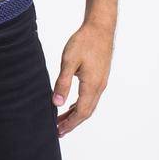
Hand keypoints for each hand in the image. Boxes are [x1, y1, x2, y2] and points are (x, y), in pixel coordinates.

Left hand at [52, 20, 114, 135]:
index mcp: (92, 85)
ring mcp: (101, 82)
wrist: (100, 27)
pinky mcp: (100, 77)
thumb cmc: (84, 42)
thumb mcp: (69, 61)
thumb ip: (62, 83)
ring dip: (76, 115)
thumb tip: (56, 103)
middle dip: (72, 123)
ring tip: (62, 121)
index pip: (81, 112)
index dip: (70, 124)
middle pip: (86, 112)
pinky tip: (72, 105)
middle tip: (58, 131)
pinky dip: (80, 105)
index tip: (59, 132)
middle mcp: (99, 86)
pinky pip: (91, 97)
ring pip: (89, 105)